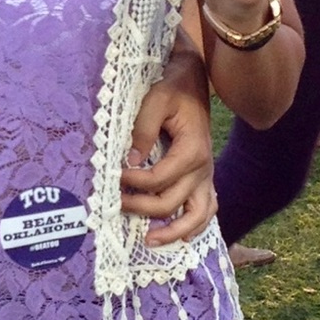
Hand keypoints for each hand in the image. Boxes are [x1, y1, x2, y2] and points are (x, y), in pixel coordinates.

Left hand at [121, 47, 216, 244]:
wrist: (192, 78)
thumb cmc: (172, 86)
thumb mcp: (155, 100)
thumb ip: (143, 130)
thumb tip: (130, 161)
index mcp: (192, 150)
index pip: (158, 179)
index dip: (133, 182)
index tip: (113, 174)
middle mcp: (203, 167)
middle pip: (171, 202)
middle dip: (141, 207)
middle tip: (116, 202)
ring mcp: (206, 174)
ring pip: (198, 215)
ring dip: (175, 232)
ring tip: (150, 241)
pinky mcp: (204, 176)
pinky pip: (206, 209)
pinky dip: (194, 225)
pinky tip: (178, 236)